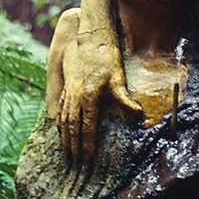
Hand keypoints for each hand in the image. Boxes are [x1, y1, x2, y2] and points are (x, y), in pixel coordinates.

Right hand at [57, 37, 142, 161]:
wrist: (90, 38)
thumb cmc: (107, 58)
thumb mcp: (118, 78)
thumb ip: (125, 99)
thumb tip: (138, 115)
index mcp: (89, 96)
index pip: (87, 126)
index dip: (87, 143)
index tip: (88, 156)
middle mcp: (76, 96)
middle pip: (72, 126)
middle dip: (73, 145)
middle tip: (75, 161)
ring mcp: (69, 92)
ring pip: (64, 119)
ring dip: (65, 136)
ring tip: (66, 151)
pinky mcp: (67, 86)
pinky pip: (60, 108)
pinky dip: (59, 121)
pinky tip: (60, 129)